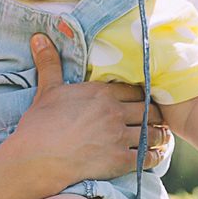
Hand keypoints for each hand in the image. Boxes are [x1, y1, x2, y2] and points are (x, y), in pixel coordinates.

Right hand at [0, 34, 155, 192]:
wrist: (37, 157)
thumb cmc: (40, 124)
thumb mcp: (47, 90)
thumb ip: (50, 63)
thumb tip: (39, 37)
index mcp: (101, 93)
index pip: (134, 90)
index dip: (141, 95)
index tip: (143, 100)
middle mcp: (115, 112)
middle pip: (148, 110)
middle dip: (154, 114)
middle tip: (156, 119)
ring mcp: (119, 137)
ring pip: (152, 133)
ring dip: (158, 135)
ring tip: (160, 137)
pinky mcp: (119, 161)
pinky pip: (147, 157)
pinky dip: (155, 156)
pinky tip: (156, 155)